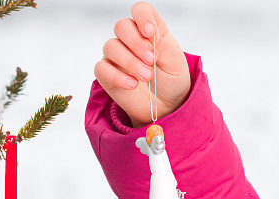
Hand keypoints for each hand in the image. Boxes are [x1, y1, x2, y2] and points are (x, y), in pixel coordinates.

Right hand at [94, 2, 189, 128]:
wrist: (167, 106)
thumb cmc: (172, 80)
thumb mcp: (175, 61)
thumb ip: (163, 43)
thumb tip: (148, 32)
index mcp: (149, 31)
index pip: (140, 11)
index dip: (142, 17)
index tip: (150, 32)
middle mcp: (130, 40)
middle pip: (121, 26)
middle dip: (136, 43)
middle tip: (151, 60)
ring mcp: (116, 56)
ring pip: (111, 46)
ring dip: (130, 62)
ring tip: (146, 76)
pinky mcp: (107, 74)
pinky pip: (102, 68)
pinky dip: (117, 76)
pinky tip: (132, 84)